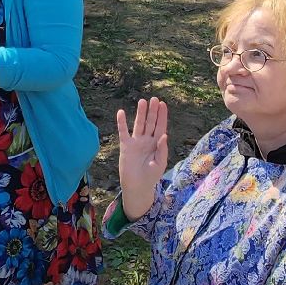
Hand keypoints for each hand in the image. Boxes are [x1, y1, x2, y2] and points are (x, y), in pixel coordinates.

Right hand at [115, 98, 168, 221]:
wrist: (137, 186)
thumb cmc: (151, 176)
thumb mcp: (160, 163)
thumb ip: (162, 149)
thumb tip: (164, 135)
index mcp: (157, 144)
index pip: (160, 126)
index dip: (162, 116)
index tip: (163, 104)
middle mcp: (147, 140)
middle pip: (150, 122)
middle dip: (152, 111)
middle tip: (154, 99)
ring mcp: (136, 142)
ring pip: (139, 124)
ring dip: (140, 113)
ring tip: (142, 101)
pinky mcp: (126, 146)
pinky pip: (123, 132)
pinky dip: (122, 122)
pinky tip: (121, 112)